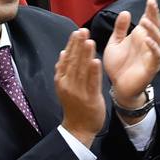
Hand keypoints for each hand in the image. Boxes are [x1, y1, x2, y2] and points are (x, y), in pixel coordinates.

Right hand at [53, 28, 104, 146]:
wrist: (79, 128)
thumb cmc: (75, 106)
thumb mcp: (65, 87)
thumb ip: (64, 70)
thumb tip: (63, 53)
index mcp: (62, 80)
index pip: (67, 59)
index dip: (72, 44)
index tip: (77, 31)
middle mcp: (68, 84)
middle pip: (73, 61)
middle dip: (78, 45)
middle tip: (83, 30)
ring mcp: (78, 91)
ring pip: (82, 70)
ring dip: (85, 54)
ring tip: (89, 40)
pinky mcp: (90, 98)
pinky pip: (92, 83)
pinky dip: (94, 72)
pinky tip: (96, 60)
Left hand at [103, 0, 159, 113]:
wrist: (119, 87)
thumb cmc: (118, 66)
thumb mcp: (115, 43)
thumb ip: (120, 29)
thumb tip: (125, 11)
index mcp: (140, 36)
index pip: (148, 18)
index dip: (151, 7)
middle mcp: (148, 43)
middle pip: (155, 25)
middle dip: (154, 13)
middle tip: (151, 2)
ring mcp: (151, 54)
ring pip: (157, 38)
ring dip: (153, 29)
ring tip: (146, 21)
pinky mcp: (151, 66)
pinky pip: (155, 55)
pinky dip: (153, 47)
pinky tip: (147, 40)